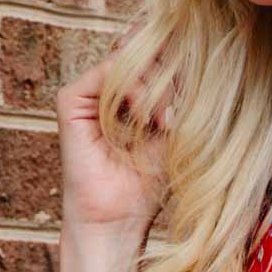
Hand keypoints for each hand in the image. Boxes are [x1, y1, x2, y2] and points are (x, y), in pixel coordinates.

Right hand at [56, 18, 175, 241]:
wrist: (119, 219)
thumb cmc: (148, 185)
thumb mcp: (174, 132)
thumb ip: (178, 95)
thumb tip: (195, 52)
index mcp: (129, 94)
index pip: (154, 57)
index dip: (177, 62)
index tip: (201, 82)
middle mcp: (106, 89)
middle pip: (144, 54)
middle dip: (170, 78)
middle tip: (178, 115)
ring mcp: (87, 93)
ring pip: (129, 61)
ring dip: (157, 88)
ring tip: (167, 122)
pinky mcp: (71, 101)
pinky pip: (109, 72)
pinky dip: (135, 90)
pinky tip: (149, 117)